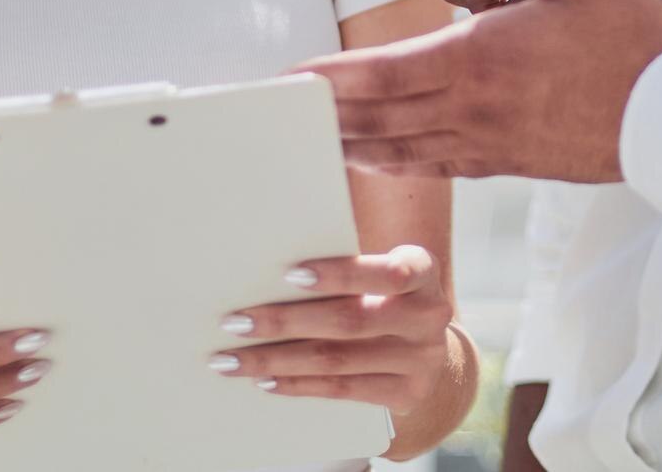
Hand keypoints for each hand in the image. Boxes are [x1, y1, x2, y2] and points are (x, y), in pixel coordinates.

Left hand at [211, 245, 451, 414]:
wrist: (428, 345)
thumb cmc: (383, 292)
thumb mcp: (378, 270)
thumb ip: (342, 267)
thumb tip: (266, 267)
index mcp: (421, 270)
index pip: (383, 272)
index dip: (338, 274)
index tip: (289, 274)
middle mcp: (428, 315)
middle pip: (348, 320)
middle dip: (284, 321)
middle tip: (234, 322)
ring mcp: (420, 360)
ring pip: (336, 360)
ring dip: (276, 360)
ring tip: (233, 359)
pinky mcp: (406, 394)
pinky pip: (342, 391)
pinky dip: (298, 384)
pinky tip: (266, 380)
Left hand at [301, 0, 661, 181]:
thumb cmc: (635, 36)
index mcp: (479, 57)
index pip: (382, 72)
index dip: (330, 76)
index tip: (288, 77)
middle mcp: (471, 106)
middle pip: (376, 116)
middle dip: (322, 113)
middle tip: (273, 111)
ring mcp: (485, 142)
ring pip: (397, 147)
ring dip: (346, 142)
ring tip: (303, 137)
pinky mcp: (503, 164)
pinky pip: (431, 166)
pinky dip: (390, 162)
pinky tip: (368, 157)